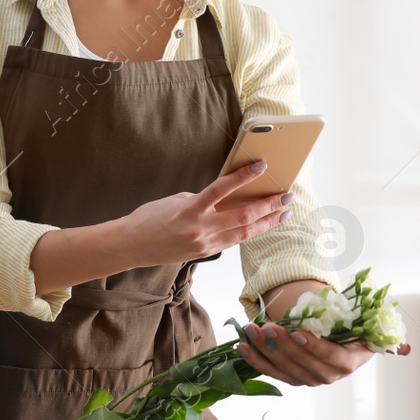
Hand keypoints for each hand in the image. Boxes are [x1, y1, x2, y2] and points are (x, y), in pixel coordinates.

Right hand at [113, 159, 292, 267]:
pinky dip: (250, 231)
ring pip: (244, 233)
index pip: (222, 189)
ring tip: (284, 212)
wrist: (131, 246)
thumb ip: (202, 199)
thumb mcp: (175, 200)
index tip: (262, 166)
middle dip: (269, 205)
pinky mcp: (205, 253)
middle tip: (287, 195)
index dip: (244, 177)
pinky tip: (262, 225)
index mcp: (190, 210)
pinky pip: (234, 241)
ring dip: (267, 222)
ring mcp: (205, 244)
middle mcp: (200, 229)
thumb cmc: (149, 218)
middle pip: (243, 216)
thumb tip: (227, 196)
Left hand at [237, 320, 380, 386]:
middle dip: (282, 344)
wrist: (342, 342)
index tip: (297, 332)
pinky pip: (273, 372)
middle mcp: (330, 375)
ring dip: (265, 349)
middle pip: (303, 363)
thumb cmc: (344, 325)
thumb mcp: (346, 320)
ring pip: (285, 368)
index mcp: (348, 360)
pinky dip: (257, 360)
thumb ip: (332, 317)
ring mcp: (310, 379)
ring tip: (251, 331)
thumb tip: (313, 306)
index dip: (314, 346)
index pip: (330, 356)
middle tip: (266, 327)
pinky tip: (243, 348)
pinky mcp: (294, 380)